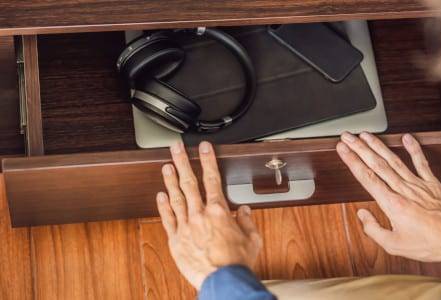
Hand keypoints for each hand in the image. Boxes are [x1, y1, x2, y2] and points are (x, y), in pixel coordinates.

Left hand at [156, 141, 261, 289]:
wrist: (223, 282)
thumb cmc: (237, 262)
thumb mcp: (252, 239)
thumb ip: (247, 221)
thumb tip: (245, 211)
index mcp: (219, 211)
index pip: (212, 178)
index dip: (208, 160)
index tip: (203, 148)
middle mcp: (200, 215)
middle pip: (190, 182)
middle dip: (183, 161)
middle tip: (176, 148)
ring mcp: (186, 226)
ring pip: (176, 197)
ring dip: (170, 180)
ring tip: (166, 166)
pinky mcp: (176, 240)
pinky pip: (168, 219)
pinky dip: (163, 206)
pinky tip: (160, 195)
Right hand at [337, 132, 440, 262]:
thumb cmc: (427, 244)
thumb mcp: (394, 245)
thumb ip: (373, 229)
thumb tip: (362, 214)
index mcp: (392, 204)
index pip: (367, 177)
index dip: (352, 161)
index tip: (343, 150)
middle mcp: (403, 190)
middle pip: (377, 164)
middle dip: (359, 148)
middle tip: (348, 137)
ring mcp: (418, 185)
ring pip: (394, 160)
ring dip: (378, 146)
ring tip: (366, 135)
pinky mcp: (432, 184)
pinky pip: (421, 163)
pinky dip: (414, 149)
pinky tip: (407, 138)